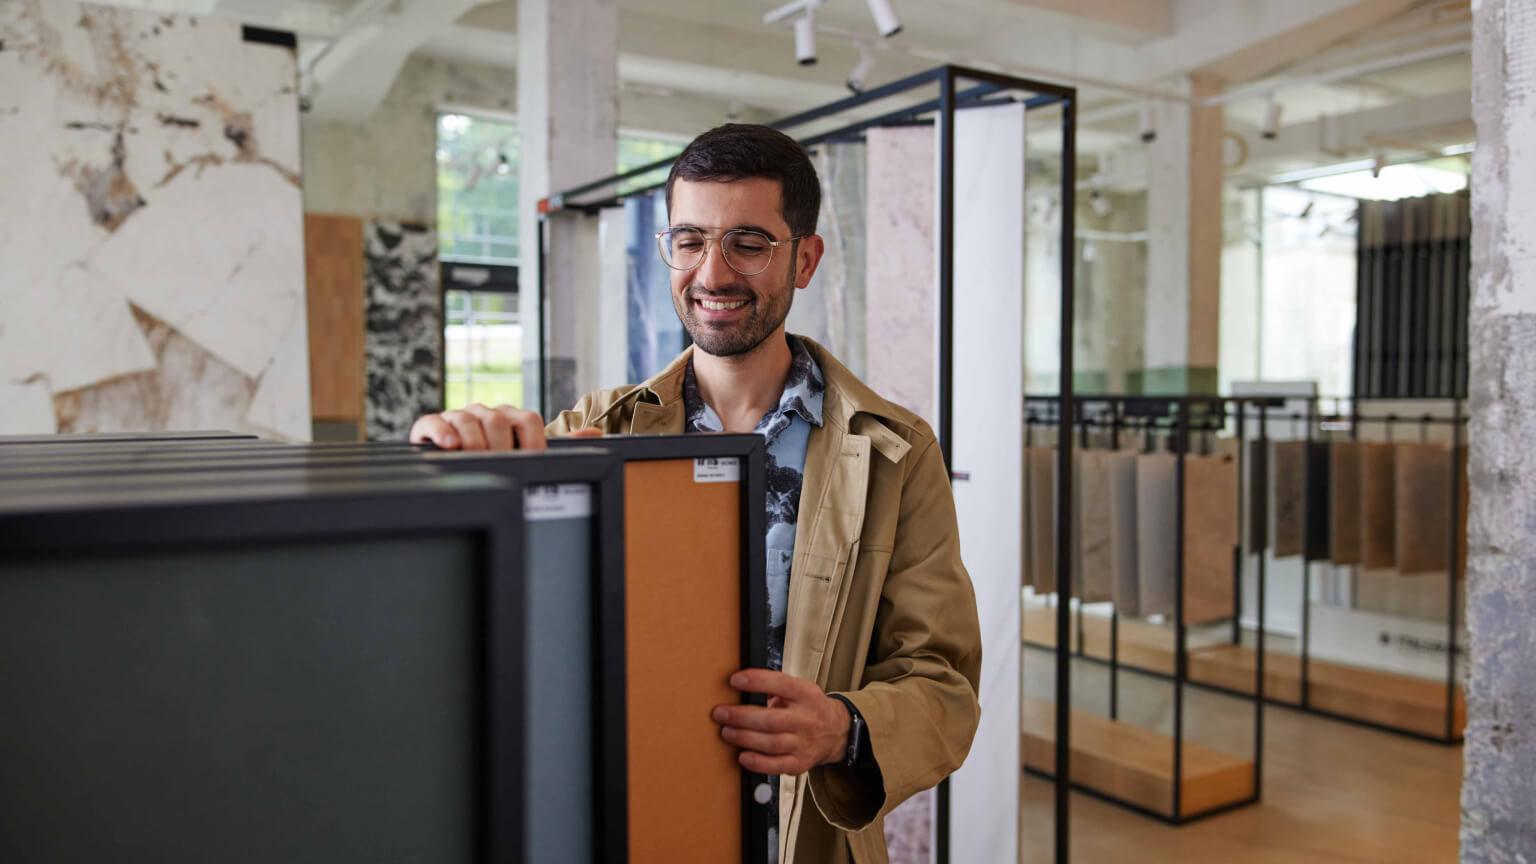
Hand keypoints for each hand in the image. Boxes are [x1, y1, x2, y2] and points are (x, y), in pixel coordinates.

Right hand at [408, 404, 603, 449]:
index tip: (530, 462)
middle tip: (500, 465)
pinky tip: (450, 447)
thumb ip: (558, 444)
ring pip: (469, 419)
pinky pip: (434, 422)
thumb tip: (595, 434)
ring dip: (474, 442)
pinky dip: (442, 433)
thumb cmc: (495, 455)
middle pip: (498, 420)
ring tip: (476, 461)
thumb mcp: (525, 451)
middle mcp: (486, 412)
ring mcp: (458, 417)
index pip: (528, 420)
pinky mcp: (431, 425)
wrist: (453, 458)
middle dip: (501, 446)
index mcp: (511, 416)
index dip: (532, 442)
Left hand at [712, 669, 850, 774]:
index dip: (757, 681)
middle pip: (772, 719)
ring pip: (771, 743)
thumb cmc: (809, 708)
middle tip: (721, 713)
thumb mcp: (800, 689)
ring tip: (726, 732)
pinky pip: (777, 766)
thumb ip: (776, 688)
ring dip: (744, 738)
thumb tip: (743, 686)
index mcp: (806, 695)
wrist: (836, 732)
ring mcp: (804, 743)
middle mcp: (806, 719)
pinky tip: (743, 756)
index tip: (735, 680)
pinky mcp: (800, 763)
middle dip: (741, 716)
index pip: (782, 685)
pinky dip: (758, 763)